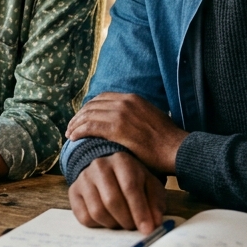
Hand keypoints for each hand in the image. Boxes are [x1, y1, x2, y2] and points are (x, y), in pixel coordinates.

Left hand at [66, 92, 186, 174]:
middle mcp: (124, 102)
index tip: (83, 117)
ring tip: (69, 134)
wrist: (176, 148)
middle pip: (92, 105)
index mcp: (132, 98)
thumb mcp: (151, 117)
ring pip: (88, 115)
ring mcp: (120, 114)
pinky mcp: (117, 129)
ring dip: (75, 124)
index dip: (89, 107)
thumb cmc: (166, 139)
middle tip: (72, 126)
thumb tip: (127, 122)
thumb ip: (137, 115)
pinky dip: (79, 131)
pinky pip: (90, 127)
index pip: (102, 97)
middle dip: (79, 115)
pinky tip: (73, 138)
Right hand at [68, 151, 165, 234]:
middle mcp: (99, 166)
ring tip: (122, 223)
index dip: (140, 211)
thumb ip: (155, 203)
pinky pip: (84, 217)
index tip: (148, 230)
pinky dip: (99, 225)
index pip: (130, 187)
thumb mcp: (149, 185)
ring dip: (113, 224)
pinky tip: (108, 220)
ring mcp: (83, 178)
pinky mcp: (73, 192)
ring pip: (97, 211)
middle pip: (111, 200)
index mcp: (121, 160)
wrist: (106, 170)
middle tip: (134, 229)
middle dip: (126, 220)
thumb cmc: (132, 180)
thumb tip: (154, 224)